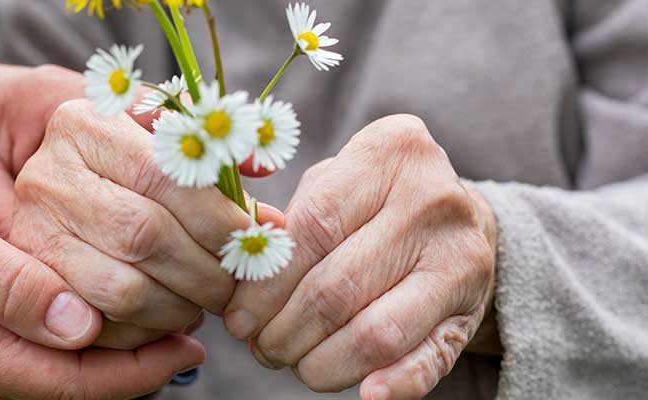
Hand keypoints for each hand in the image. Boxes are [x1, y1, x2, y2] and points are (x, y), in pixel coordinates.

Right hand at [0, 160, 203, 398]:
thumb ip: (8, 282)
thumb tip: (80, 325)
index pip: (66, 383)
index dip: (136, 372)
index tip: (188, 348)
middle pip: (69, 389)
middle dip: (136, 369)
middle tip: (194, 333)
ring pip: (57, 376)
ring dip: (114, 357)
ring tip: (169, 323)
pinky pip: (37, 358)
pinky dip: (81, 343)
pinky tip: (110, 312)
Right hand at [11, 100, 282, 348]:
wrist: (39, 177)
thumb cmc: (126, 159)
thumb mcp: (160, 138)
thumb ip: (212, 158)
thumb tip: (267, 207)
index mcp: (84, 125)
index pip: (162, 175)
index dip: (216, 217)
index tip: (252, 240)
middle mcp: (48, 175)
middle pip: (143, 234)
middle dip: (205, 270)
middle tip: (237, 284)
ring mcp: (32, 232)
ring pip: (121, 289)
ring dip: (179, 307)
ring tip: (204, 301)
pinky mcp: (33, 285)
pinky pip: (98, 325)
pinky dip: (146, 333)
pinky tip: (168, 318)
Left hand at [224, 115, 496, 397]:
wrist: (461, 217)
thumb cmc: (373, 199)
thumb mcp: (336, 181)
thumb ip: (291, 221)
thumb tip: (241, 284)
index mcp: (390, 152)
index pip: (312, 228)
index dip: (265, 284)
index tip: (237, 318)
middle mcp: (433, 199)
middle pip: (337, 288)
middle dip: (285, 331)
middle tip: (261, 347)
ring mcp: (462, 256)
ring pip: (375, 332)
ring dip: (321, 363)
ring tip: (295, 363)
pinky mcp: (473, 308)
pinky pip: (431, 358)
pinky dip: (397, 384)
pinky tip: (365, 394)